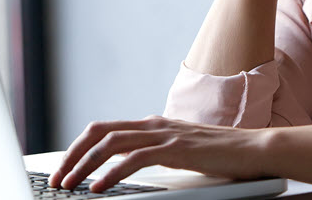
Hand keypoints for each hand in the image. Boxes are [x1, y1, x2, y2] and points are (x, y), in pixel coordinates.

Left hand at [48, 115, 268, 191]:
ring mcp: (165, 134)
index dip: (79, 148)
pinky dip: (111, 173)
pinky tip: (99, 188)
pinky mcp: (176, 149)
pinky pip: (134, 158)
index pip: (105, 129)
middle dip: (73, 155)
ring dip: (84, 165)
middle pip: (99, 132)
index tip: (65, 169)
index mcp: (153, 124)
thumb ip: (157, 152)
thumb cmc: (221, 154)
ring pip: (111, 143)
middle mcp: (154, 124)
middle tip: (57, 179)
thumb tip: (129, 165)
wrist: (254, 149)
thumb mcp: (181, 151)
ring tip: (70, 186)